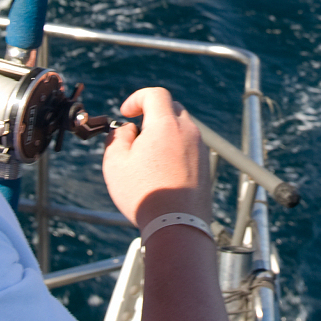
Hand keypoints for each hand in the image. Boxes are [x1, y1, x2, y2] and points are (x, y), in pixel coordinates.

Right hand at [102, 87, 210, 227]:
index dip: (137, 98)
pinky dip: (175, 148)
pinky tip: (161, 171)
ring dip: (163, 133)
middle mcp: (188, 131)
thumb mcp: (115, 163)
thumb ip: (117, 138)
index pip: (155, 94)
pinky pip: (189, 146)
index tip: (126, 113)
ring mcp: (199, 148)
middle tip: (135, 135)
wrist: (177, 225)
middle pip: (171, 108)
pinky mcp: (205, 165)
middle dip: (151, 114)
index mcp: (166, 125)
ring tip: (146, 158)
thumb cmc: (144, 195)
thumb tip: (127, 130)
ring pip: (181, 128)